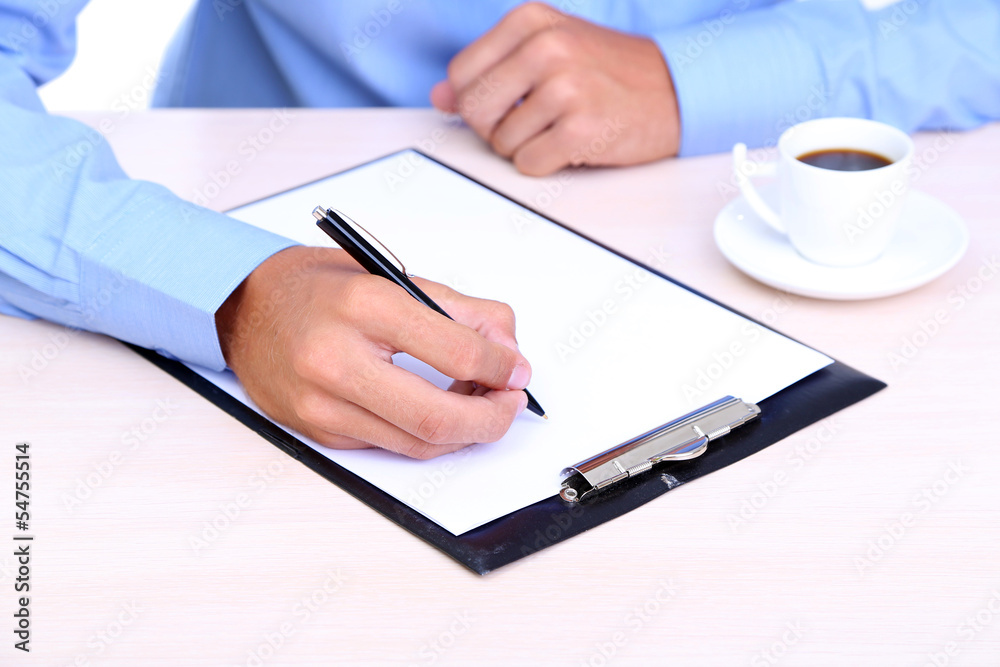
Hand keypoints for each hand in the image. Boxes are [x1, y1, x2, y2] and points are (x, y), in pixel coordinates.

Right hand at [215, 246, 532, 458]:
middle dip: (492, 418)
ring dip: (465, 431)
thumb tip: (507, 348)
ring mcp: (323, 405)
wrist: (242, 307)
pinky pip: (391, 446)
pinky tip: (441, 411)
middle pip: (439, 418)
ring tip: (481, 403)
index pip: (457, 352)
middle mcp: (337, 361)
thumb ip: (459, 310)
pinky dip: (427, 435)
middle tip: (510, 402)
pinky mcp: (319, 431)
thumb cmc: (316, 287)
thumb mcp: (391, 275)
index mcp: (364, 307)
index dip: (502, 366)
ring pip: (418, 443)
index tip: (517, 368)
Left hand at [430, 2, 679, 175]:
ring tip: (559, 128)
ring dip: (526, 147)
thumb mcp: (547, 52)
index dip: (476, 100)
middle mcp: (547, 47)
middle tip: (531, 122)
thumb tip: (439, 98)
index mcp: (531, 20)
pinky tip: (571, 144)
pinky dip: (545, 163)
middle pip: (475, 110)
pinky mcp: (581, 128)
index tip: (508, 102)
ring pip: (501, 143)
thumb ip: (491, 70)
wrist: (675, 90)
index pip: (461, 75)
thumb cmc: (608, 72)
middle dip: (495, 128)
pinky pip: (528, 164)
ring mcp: (566, 87)